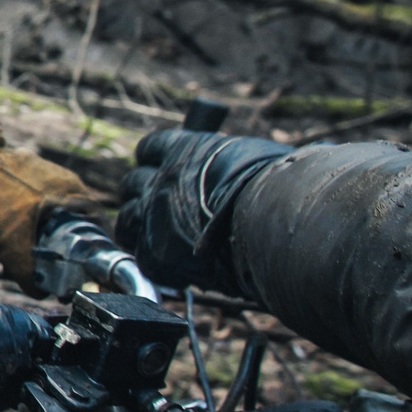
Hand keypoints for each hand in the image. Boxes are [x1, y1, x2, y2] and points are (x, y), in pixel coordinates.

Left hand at [0, 122, 102, 285]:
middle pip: (64, 232)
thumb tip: (40, 293)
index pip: (97, 232)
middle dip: (40, 251)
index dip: (88, 257)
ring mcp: (38, 181)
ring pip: (35, 225)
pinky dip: (0, 224)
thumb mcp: (12, 241)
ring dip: (14, 237)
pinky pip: (14, 214)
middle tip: (24, 260)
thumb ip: (28, 272)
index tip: (78, 274)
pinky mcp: (14, 183)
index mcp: (74, 193)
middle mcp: (61, 185)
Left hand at [117, 128, 291, 295]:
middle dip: (144, 193)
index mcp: (185, 149)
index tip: (161, 168)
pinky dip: (154, 258)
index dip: (155, 159)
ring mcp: (154, 216)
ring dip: (139, 225)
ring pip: (127, 217)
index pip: (151, 148)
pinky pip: (141, 255)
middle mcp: (162, 179)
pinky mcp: (157, 254)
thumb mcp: (255, 159)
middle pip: (133, 182)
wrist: (279, 224)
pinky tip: (171, 263)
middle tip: (158, 207)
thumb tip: (244, 169)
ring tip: (157, 236)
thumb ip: (230, 164)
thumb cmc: (284, 188)